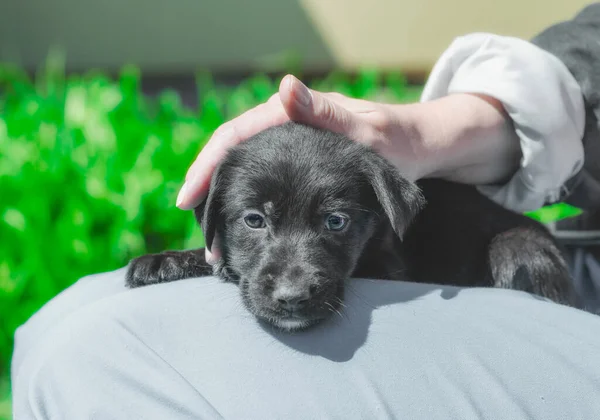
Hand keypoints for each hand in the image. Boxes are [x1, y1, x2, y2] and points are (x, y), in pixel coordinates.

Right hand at [176, 75, 519, 263]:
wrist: (419, 150)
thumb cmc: (398, 142)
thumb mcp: (367, 130)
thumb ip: (326, 114)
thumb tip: (284, 88)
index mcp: (292, 113)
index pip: (236, 135)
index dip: (208, 165)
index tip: (188, 197)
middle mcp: (286, 126)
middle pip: (232, 153)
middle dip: (208, 187)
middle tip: (194, 225)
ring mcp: (291, 146)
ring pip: (245, 169)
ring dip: (225, 200)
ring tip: (213, 236)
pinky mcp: (299, 165)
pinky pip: (264, 181)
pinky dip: (249, 203)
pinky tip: (244, 226)